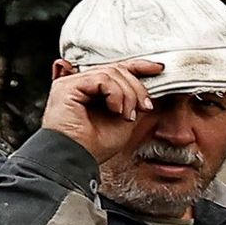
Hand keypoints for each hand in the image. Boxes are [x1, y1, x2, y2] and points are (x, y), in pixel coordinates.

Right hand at [39, 56, 160, 156]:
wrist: (76, 159)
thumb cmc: (94, 146)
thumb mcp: (124, 121)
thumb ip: (132, 102)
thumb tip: (148, 89)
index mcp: (92, 92)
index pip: (116, 69)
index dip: (138, 66)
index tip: (158, 68)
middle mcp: (80, 84)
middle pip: (116, 69)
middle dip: (137, 87)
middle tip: (144, 107)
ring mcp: (72, 84)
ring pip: (111, 73)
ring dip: (127, 94)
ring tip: (127, 114)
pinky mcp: (67, 86)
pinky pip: (101, 78)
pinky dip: (115, 93)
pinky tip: (115, 110)